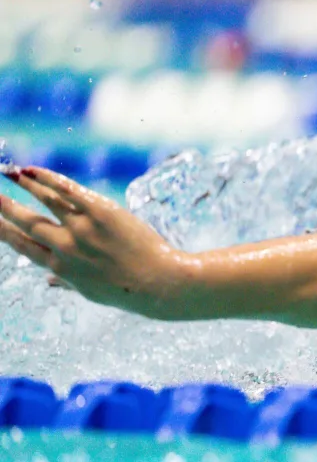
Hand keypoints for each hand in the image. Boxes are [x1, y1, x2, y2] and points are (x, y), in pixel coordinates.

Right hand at [0, 167, 185, 316]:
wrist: (157, 282)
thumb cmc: (127, 289)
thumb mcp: (91, 290)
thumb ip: (67, 281)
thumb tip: (49, 281)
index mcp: (60, 268)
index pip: (23, 245)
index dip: (4, 232)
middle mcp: (65, 247)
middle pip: (27, 222)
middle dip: (5, 208)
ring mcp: (82, 228)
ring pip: (46, 201)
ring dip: (25, 186)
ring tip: (10, 174)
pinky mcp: (100, 212)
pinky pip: (68, 190)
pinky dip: (48, 179)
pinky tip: (33, 171)